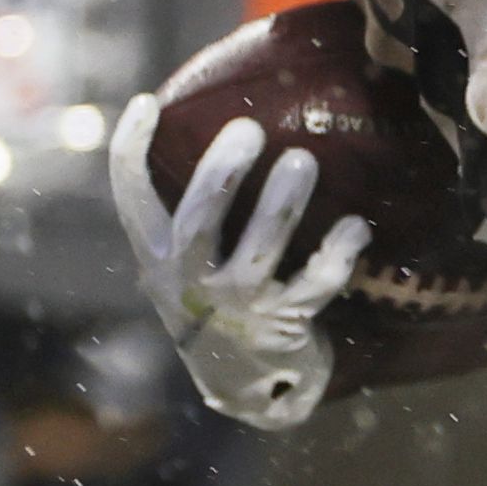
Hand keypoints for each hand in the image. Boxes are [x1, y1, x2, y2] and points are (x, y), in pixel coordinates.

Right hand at [108, 92, 370, 431]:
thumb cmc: (214, 299)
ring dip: (283, 204)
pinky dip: (339, 252)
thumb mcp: (183, 262)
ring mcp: (238, 305)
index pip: (132, 200)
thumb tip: (219, 120)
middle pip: (198, 223)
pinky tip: (356, 225)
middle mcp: (190, 282)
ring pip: (260, 251)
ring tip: (302, 160)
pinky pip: (316, 283)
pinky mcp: (283, 322)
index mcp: (158, 257)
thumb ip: (191, 210)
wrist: (240, 382)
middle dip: (222, 174)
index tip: (147, 104)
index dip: (131, 151)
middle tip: (247, 128)